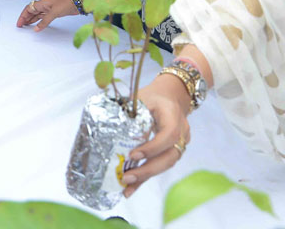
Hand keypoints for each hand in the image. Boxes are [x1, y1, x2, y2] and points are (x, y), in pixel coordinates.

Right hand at [16, 0, 77, 30]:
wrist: (77, 2)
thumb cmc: (66, 2)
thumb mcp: (54, 12)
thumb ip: (44, 21)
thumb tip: (36, 29)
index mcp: (42, 3)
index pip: (28, 9)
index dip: (23, 16)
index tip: (19, 23)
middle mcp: (44, 5)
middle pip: (31, 11)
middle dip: (25, 18)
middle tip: (21, 26)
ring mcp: (49, 9)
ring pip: (37, 14)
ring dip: (31, 20)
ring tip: (26, 26)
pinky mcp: (54, 12)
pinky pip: (43, 17)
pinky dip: (39, 21)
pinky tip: (37, 25)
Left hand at [122, 74, 192, 196]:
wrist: (172, 95)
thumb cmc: (153, 96)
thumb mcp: (141, 98)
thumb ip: (129, 111)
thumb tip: (103, 125)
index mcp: (173, 115)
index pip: (168, 135)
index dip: (152, 148)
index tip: (133, 155)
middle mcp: (181, 131)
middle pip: (170, 156)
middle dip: (148, 170)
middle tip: (126, 177)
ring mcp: (181, 143)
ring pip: (167, 164)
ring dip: (146, 177)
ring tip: (126, 187)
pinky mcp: (173, 151)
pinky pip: (161, 166)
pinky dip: (146, 177)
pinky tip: (131, 188)